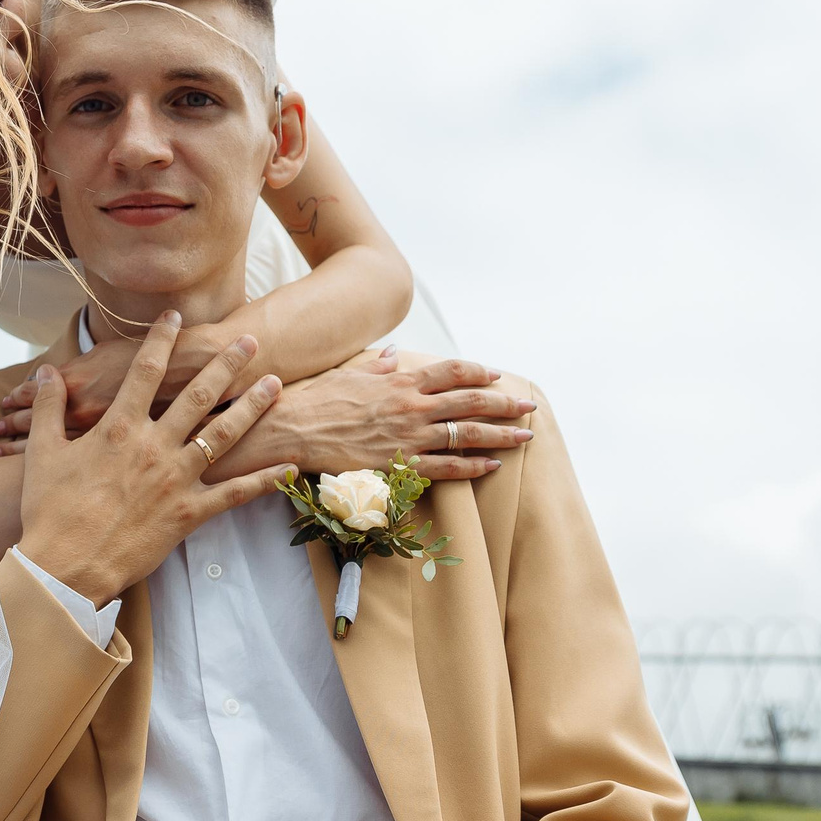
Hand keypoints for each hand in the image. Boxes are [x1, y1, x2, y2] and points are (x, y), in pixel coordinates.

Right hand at [11, 312, 292, 605]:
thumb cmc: (49, 511)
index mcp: (118, 427)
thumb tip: (46, 373)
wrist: (64, 565)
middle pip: (198, 395)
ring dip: (252, 407)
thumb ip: (47, 408)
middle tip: (249, 343)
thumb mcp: (41, 453)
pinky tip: (290, 467)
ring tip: (275, 385)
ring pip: (224, 435)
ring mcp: (176, 479)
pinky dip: (265, 480)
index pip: (145, 371)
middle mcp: (154, 446)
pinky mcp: (189, 513)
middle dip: (226, 365)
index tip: (175, 318)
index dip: (162, 341)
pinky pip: (235, 494)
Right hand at [221, 348, 533, 483]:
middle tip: (528, 408)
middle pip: (470, 402)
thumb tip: (395, 353)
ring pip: (466, 434)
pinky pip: (445, 467)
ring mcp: (408, 435)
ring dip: (500, 435)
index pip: (451, 372)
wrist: (292, 429)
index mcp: (400, 380)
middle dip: (504, 404)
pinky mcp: (399, 463)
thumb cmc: (316, 399)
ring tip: (524, 438)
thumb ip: (379, 366)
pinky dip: (471, 466)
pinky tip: (491, 466)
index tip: (497, 377)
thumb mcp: (350, 373)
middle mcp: (411, 405)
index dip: (478, 374)